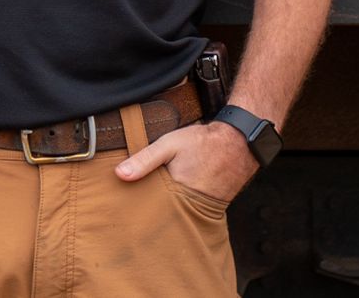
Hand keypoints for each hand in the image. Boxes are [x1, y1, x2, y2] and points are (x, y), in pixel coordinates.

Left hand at [115, 120, 257, 202]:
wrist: (238, 143)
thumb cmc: (203, 143)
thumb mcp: (169, 144)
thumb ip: (145, 159)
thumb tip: (120, 174)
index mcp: (176, 196)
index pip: (150, 211)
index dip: (137, 209)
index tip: (122, 208)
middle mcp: (188, 208)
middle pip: (161, 215)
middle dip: (149, 212)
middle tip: (131, 210)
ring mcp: (199, 209)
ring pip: (174, 213)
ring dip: (164, 208)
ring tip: (148, 203)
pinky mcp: (207, 206)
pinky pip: (188, 209)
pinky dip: (179, 204)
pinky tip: (171, 196)